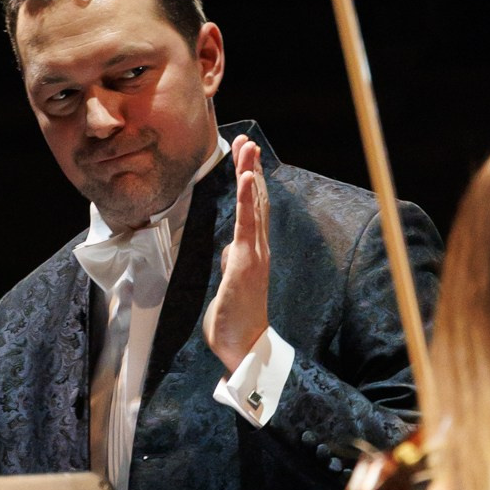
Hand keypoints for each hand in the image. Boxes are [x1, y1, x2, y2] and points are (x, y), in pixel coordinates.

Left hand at [203, 134, 269, 372]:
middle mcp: (258, 248)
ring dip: (250, 174)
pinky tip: (246, 178)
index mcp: (253, 251)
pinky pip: (247, 224)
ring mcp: (255, 254)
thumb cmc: (236, 317)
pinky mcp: (246, 262)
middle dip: (250, 168)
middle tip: (246, 141)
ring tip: (248, 149)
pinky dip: (247, 199)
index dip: (249, 181)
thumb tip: (232, 248)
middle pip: (256, 200)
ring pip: (254, 206)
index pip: (252, 208)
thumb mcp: (231, 281)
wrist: (244, 347)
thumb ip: (234, 261)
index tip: (244, 156)